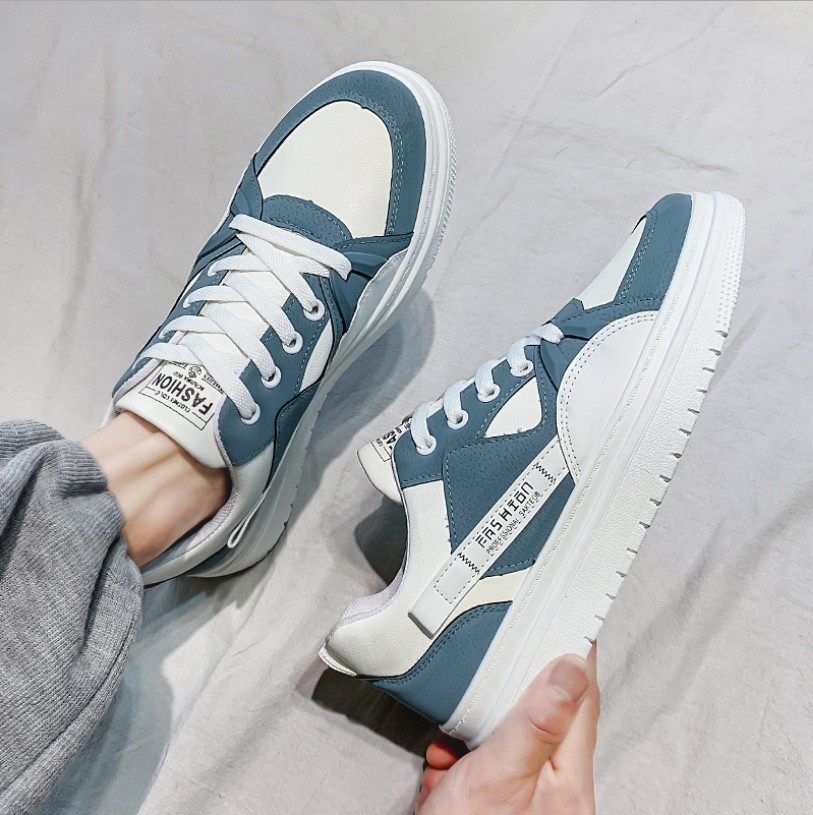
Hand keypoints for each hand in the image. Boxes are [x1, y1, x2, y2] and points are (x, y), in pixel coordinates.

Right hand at [417, 647, 598, 814]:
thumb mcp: (498, 775)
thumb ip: (537, 724)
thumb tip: (572, 669)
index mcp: (568, 781)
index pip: (583, 701)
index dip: (573, 657)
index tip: (559, 619)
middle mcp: (555, 791)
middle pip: (543, 715)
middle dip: (509, 694)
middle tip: (492, 670)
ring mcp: (526, 798)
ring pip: (509, 738)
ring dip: (477, 730)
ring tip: (456, 741)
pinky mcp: (497, 804)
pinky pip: (486, 763)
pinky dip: (462, 758)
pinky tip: (446, 767)